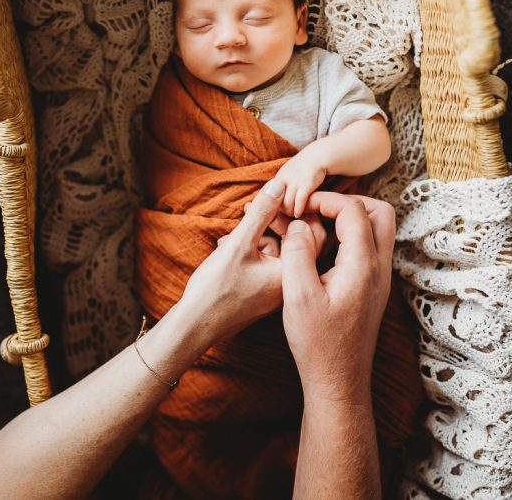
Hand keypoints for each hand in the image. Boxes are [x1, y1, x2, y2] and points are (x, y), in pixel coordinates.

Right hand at [179, 178, 289, 342]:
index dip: (297, 209)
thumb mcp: (240, 245)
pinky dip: (254, 252)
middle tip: (249, 213)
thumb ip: (263, 212)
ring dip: (259, 236)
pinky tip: (230, 249)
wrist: (196, 329)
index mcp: (298, 273)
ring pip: (281, 250)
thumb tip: (280, 183)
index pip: (315, 231)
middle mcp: (296, 284)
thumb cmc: (217, 292)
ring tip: (231, 237)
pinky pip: (270, 263)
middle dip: (275, 221)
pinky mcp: (268, 294)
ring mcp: (283, 290)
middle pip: (298, 240)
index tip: (274, 199)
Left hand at [274, 145, 328, 217]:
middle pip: (276, 203)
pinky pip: (299, 200)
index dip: (270, 208)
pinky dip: (298, 209)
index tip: (274, 215)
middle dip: (280, 212)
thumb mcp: (286, 176)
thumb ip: (280, 188)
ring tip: (292, 217)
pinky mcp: (306, 184)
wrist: (317, 156)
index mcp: (277, 179)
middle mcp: (283, 180)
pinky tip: (299, 214)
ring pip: (287, 203)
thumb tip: (273, 202)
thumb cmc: (302, 169)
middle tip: (284, 219)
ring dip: (289, 213)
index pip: (268, 198)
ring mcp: (295, 181)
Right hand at [279, 191, 394, 400]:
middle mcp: (379, 268)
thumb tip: (297, 224)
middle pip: (379, 212)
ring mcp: (380, 279)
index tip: (299, 207)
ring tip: (316, 227)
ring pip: (378, 229)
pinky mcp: (373, 289)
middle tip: (315, 211)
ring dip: (350, 219)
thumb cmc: (318, 343)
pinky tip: (322, 251)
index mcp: (363, 265)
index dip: (325, 200)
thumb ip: (297, 252)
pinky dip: (350, 237)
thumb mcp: (297, 295)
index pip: (353, 209)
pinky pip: (370, 248)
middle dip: (346, 202)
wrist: (338, 381)